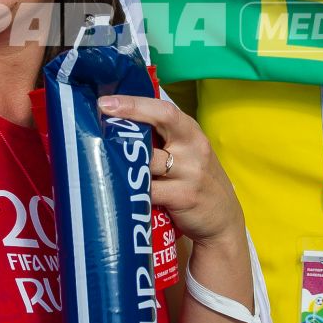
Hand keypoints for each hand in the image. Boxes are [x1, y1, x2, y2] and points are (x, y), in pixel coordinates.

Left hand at [97, 93, 244, 249]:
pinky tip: (118, 189)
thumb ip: (163, 139)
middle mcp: (193, 147)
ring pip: (148, 160)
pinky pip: (150, 190)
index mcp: (191, 132)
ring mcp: (190, 172)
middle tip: (99, 118)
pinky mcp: (184, 196)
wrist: (223, 219)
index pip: (164, 110)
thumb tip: (119, 123)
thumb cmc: (196, 181)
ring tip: (102, 158)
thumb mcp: (187, 153)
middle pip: (160, 122)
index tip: (106, 103)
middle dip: (128, 118)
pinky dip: (132, 189)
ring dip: (125, 160)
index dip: (134, 104)